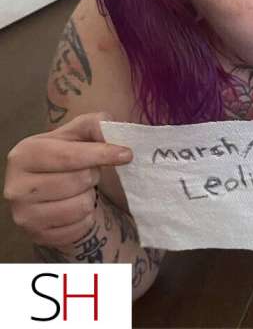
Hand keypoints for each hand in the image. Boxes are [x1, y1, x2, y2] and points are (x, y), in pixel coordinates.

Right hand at [3, 112, 132, 247]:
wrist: (50, 192)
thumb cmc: (66, 156)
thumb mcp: (77, 133)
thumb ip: (94, 124)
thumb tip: (111, 131)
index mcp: (25, 154)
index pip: (69, 156)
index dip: (101, 154)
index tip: (127, 154)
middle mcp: (17, 186)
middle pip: (79, 180)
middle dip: (93, 174)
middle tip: (88, 172)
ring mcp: (24, 215)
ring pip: (81, 206)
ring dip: (90, 197)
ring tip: (79, 189)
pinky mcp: (37, 236)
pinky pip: (79, 227)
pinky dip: (86, 217)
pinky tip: (75, 207)